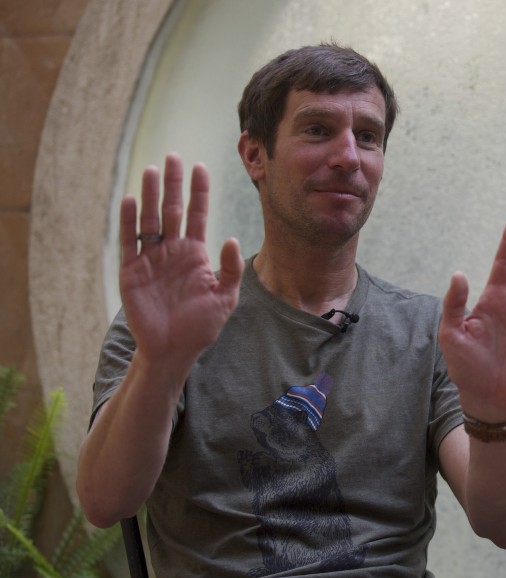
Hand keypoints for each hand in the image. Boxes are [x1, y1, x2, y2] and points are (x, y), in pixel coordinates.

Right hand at [119, 153, 243, 367]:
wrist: (174, 349)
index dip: (198, 191)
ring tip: (153, 170)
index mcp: (195, 254)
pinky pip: (130, 240)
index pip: (197, 214)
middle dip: (174, 184)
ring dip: (151, 195)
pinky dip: (130, 221)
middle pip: (172, 210)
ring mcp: (151, 258)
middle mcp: (173, 251)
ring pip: (151, 219)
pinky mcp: (132, 270)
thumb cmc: (201, 325)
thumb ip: (230, 270)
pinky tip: (133, 200)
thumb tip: (230, 238)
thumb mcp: (225, 298)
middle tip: (174, 156)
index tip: (201, 166)